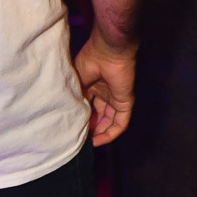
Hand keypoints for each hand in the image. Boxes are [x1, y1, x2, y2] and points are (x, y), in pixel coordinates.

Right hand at [72, 31, 137, 145]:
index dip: (80, 117)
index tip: (70, 128)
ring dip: (100, 133)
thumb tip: (70, 116)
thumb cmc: (89, 62)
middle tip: (79, 138)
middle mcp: (104, 92)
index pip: (87, 106)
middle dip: (90, 127)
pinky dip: (111, 133)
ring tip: (87, 144)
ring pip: (109, 121)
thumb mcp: (75, 82)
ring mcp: (115, 97)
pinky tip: (99, 141)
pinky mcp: (125, 102)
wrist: (107, 52)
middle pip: (98, 115)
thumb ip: (75, 98)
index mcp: (92, 85)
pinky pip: (120, 122)